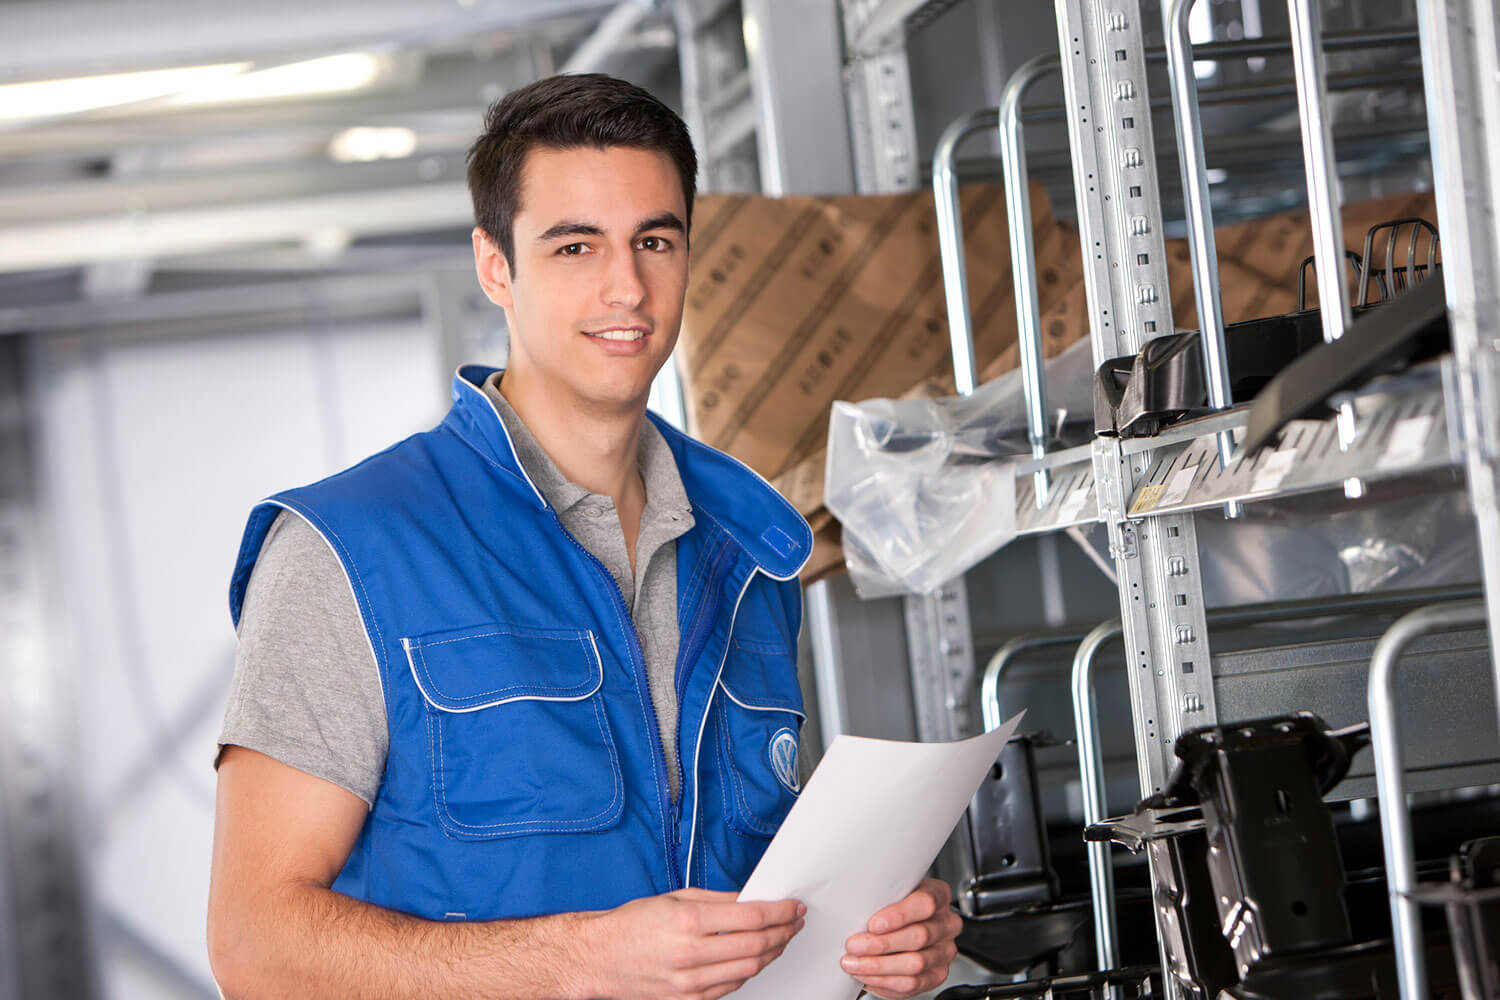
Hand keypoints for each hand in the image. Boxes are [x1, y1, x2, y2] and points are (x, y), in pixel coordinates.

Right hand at [591, 888, 803, 999]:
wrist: (600, 957)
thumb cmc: (633, 925)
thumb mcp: (675, 898)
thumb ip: (718, 900)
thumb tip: (752, 899)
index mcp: (687, 921)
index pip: (752, 917)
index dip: (780, 911)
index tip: (793, 906)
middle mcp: (690, 953)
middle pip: (756, 945)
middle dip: (784, 932)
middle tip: (795, 922)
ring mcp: (689, 982)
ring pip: (749, 970)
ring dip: (772, 953)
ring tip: (781, 939)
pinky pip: (731, 987)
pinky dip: (749, 971)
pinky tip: (755, 958)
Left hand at [840, 878, 961, 998]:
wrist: (902, 930)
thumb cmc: (894, 907)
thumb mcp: (891, 892)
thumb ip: (881, 896)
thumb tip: (854, 906)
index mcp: (938, 895)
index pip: (925, 903)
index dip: (899, 915)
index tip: (873, 924)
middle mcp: (946, 924)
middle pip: (919, 936)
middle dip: (881, 944)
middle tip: (854, 945)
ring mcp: (944, 951)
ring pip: (915, 963)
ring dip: (879, 965)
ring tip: (855, 963)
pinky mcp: (937, 974)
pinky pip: (912, 983)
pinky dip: (884, 981)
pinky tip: (867, 975)